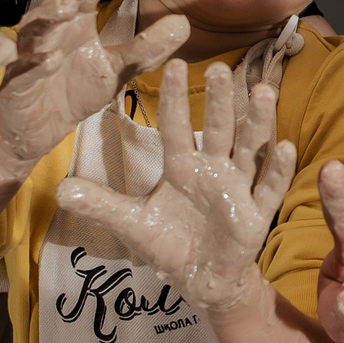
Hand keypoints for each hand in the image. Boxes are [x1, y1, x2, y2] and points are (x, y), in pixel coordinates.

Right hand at [0, 0, 188, 176]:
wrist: (44, 128)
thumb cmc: (78, 89)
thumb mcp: (119, 69)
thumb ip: (147, 48)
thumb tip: (183, 23)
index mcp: (74, 25)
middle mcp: (50, 35)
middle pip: (56, 4)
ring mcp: (29, 58)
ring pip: (35, 32)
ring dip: (48, 18)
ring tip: (67, 9)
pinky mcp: (17, 86)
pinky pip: (23, 73)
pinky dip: (35, 66)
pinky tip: (50, 60)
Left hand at [53, 59, 294, 314]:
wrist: (201, 278)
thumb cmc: (169, 243)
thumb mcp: (132, 223)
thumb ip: (101, 204)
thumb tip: (59, 190)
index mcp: (181, 167)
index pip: (177, 127)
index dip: (175, 98)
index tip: (174, 64)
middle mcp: (212, 170)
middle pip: (219, 129)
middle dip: (221, 101)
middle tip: (221, 69)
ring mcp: (237, 188)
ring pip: (250, 149)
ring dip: (257, 122)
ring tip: (262, 92)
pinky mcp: (256, 214)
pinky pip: (269, 188)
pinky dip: (278, 169)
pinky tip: (284, 146)